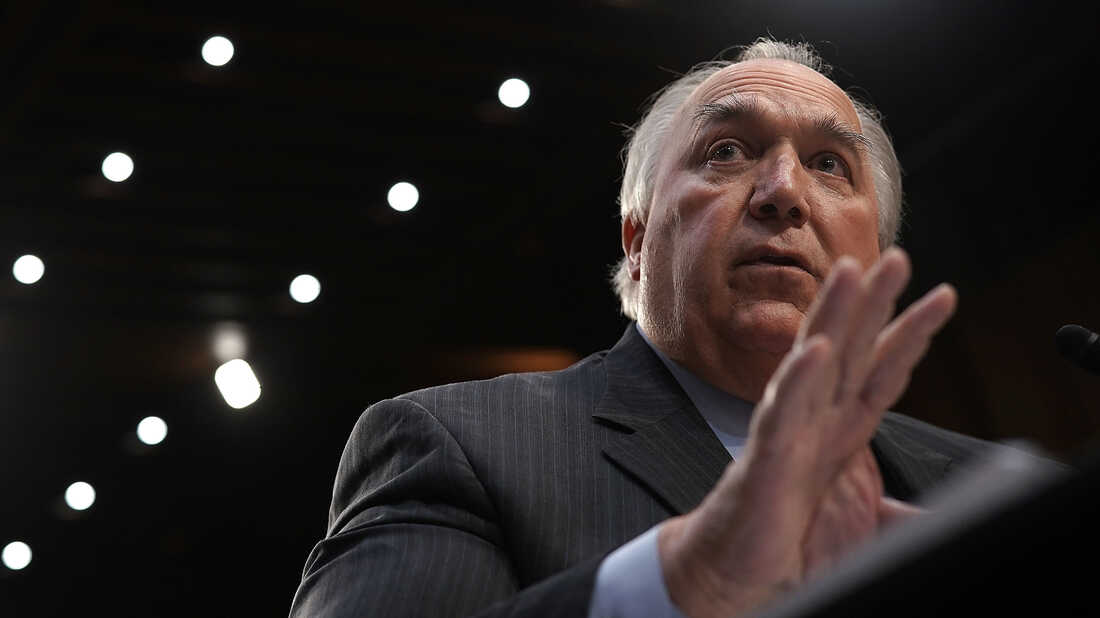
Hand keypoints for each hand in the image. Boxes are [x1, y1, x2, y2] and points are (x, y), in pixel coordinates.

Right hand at [658, 248, 954, 616]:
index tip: (944, 296)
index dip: (909, 334)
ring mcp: (787, 433)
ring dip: (832, 315)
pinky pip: (780, 413)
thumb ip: (896, 511)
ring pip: (812, 363)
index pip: (877, 371)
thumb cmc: (784, 539)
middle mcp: (813, 420)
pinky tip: (814, 349)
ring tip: (852, 271)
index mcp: (836, 430)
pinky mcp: (764, 459)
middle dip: (874, 301)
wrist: (732, 572)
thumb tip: (933, 516)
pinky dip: (798, 380)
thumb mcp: (856, 520)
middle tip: (900, 256)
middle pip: (847, 349)